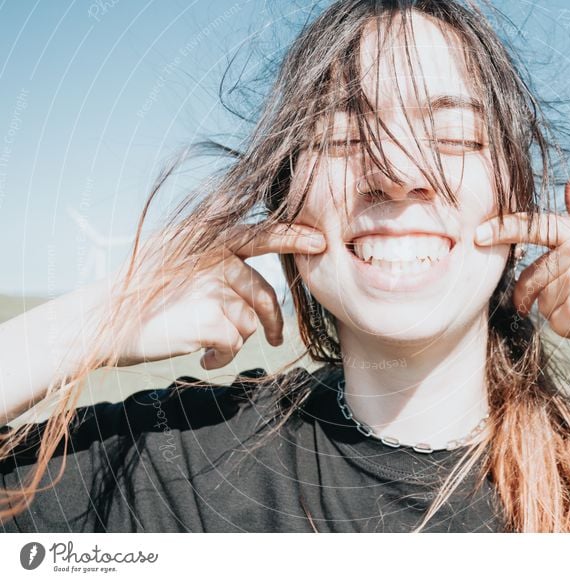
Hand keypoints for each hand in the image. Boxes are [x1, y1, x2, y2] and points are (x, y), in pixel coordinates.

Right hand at [108, 222, 325, 369]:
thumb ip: (214, 259)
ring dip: (234, 341)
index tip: (320, 243)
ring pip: (250, 323)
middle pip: (264, 294)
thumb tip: (255, 283)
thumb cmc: (141, 295)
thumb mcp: (176, 259)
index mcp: (209, 238)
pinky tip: (201, 359)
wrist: (101, 322)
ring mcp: (212, 285)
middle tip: (277, 337)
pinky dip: (221, 358)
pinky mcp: (210, 317)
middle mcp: (214, 256)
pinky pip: (234, 343)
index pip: (261, 234)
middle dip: (273, 322)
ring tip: (208, 347)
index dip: (293, 238)